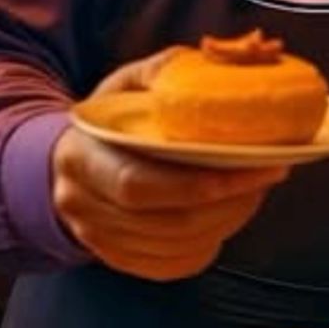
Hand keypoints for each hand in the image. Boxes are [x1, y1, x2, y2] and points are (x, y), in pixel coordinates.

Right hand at [51, 48, 288, 280]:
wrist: (61, 163)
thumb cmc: (106, 119)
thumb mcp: (124, 82)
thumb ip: (163, 71)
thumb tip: (215, 63)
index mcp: (80, 157)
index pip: (139, 185)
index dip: (199, 184)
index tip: (252, 167)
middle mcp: (83, 206)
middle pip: (168, 222)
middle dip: (228, 203)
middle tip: (266, 175)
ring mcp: (99, 239)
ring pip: (176, 247)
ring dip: (226, 223)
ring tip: (253, 191)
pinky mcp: (119, 260)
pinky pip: (174, 265)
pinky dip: (209, 244)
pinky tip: (227, 216)